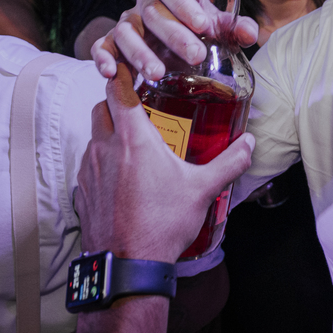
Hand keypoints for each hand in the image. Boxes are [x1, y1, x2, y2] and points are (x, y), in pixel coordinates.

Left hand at [75, 64, 254, 262]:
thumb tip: (249, 143)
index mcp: (132, 139)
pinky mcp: (82, 192)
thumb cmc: (162, 224)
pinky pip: (90, 164)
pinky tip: (124, 177)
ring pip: (94, 136)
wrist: (126, 266)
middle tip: (141, 106)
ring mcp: (89, 170)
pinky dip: (104, 161)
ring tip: (135, 145)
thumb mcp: (202, 190)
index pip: (117, 89)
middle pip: (101, 108)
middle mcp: (105, 148)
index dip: (122, 73)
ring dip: (110, 133)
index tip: (132, 66)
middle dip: (117, 102)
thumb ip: (229, 162)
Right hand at [92, 0, 257, 81]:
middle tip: (196, 56)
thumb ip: (237, 29)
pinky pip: (101, 47)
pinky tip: (111, 73)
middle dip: (173, 35)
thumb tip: (248, 33)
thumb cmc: (199, 34)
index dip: (185, 4)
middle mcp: (145, 4)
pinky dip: (103, 59)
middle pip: (152, 12)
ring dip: (140, 53)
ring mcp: (126, 24)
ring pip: (126, 32)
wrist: (175, 51)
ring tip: (158, 74)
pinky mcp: (111, 44)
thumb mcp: (220, 30)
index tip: (204, 26)